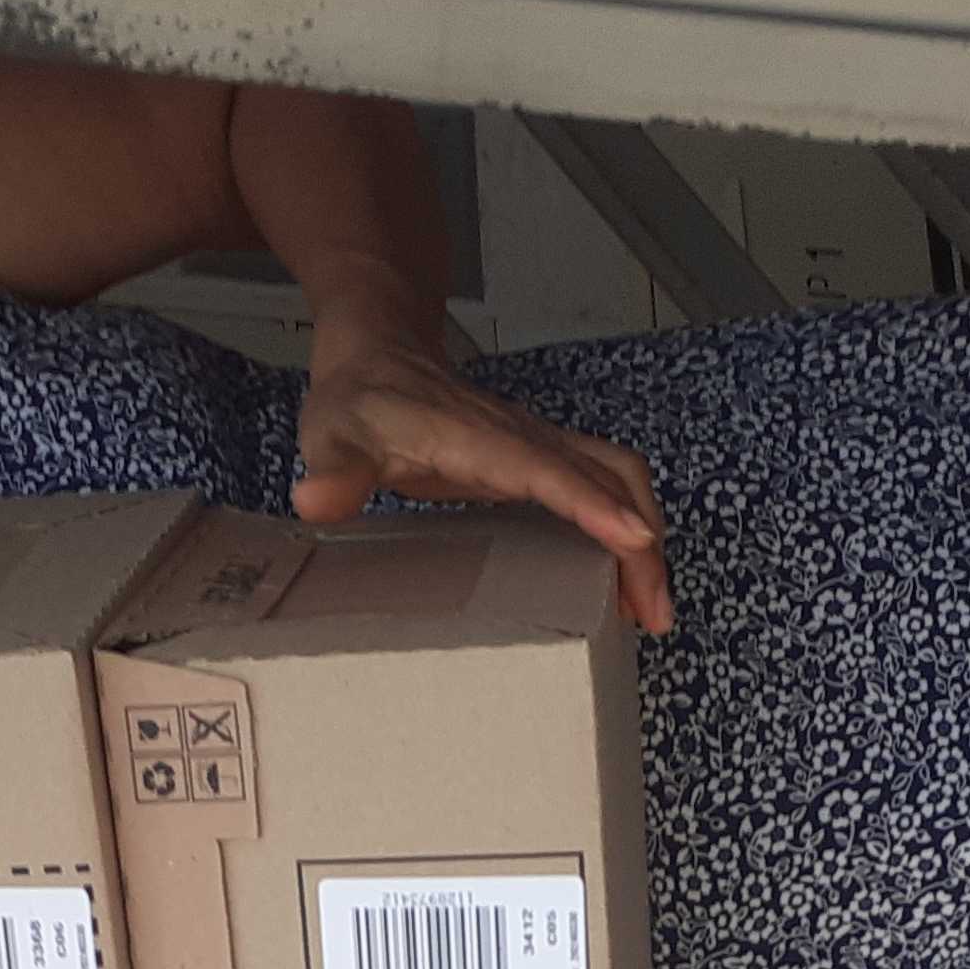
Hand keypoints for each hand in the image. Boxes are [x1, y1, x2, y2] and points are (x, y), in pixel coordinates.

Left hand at [295, 320, 674, 634]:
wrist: (376, 353)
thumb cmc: (357, 401)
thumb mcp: (331, 436)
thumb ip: (333, 471)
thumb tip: (316, 500)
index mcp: (476, 437)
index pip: (545, 469)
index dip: (591, 504)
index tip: (635, 540)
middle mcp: (523, 437)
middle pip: (610, 475)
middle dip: (642, 542)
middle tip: (653, 614)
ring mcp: (540, 445)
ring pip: (619, 478)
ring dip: (646, 539)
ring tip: (650, 608)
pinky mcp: (544, 458)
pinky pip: (606, 486)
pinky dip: (628, 528)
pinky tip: (624, 579)